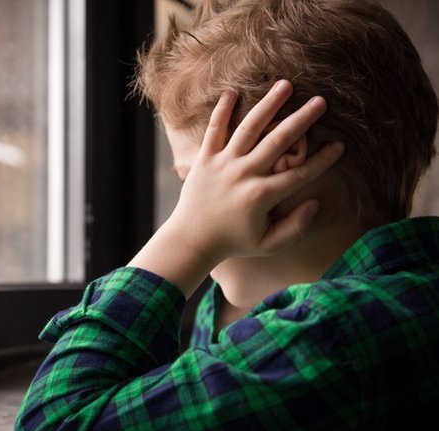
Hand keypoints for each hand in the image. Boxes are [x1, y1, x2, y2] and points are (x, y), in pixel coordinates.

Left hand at [167, 79, 343, 261]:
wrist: (190, 239)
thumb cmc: (233, 241)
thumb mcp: (268, 244)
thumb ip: (295, 227)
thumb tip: (314, 202)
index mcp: (261, 196)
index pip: (300, 174)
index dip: (323, 160)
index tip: (340, 145)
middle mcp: (244, 175)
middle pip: (278, 141)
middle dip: (302, 120)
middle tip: (321, 101)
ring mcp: (223, 164)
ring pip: (249, 128)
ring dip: (268, 105)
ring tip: (286, 85)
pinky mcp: (204, 158)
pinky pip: (214, 130)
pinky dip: (221, 111)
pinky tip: (232, 92)